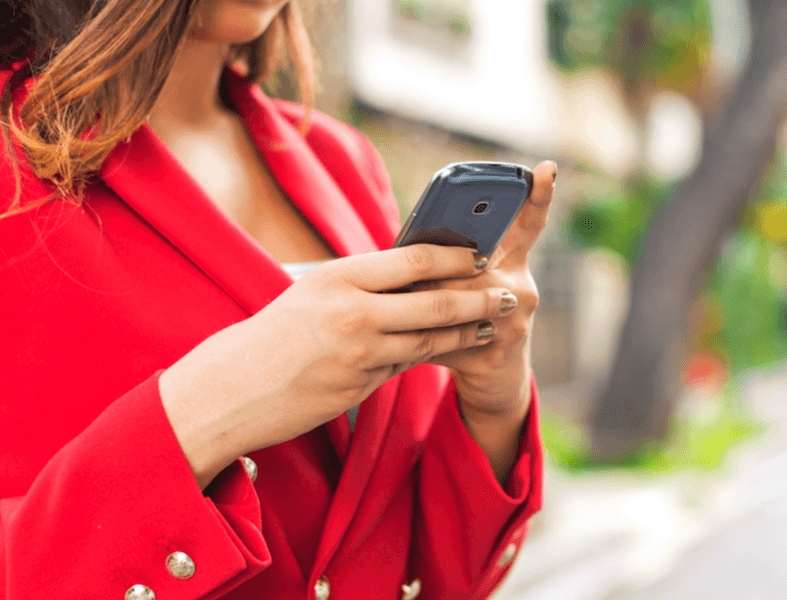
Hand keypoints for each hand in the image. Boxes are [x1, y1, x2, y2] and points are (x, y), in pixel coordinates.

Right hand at [158, 244, 514, 487]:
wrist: (232, 389)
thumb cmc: (272, 334)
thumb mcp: (312, 291)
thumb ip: (362, 284)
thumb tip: (415, 272)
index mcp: (340, 276)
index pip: (415, 259)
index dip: (456, 256)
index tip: (483, 252)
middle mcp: (354, 312)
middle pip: (436, 301)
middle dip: (479, 298)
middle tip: (508, 294)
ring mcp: (360, 353)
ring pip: (431, 338)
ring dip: (468, 331)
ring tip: (493, 324)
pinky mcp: (362, 386)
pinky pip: (408, 364)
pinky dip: (433, 354)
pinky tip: (454, 348)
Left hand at [425, 161, 556, 424]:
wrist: (492, 378)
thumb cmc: (466, 320)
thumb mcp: (467, 284)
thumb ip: (451, 262)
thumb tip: (409, 250)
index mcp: (514, 263)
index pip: (528, 223)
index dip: (538, 196)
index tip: (548, 168)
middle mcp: (522, 286)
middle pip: (475, 260)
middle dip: (438, 268)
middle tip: (418, 275)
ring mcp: (515, 318)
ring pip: (459, 294)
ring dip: (425, 299)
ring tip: (404, 306)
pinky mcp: (498, 347)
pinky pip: (451, 330)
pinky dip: (426, 332)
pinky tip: (411, 338)